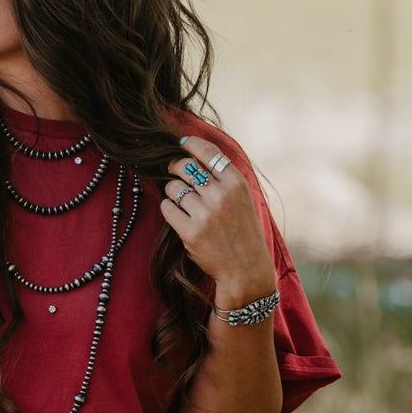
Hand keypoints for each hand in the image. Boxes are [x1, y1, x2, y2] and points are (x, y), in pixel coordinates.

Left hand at [159, 137, 277, 306]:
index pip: (207, 152)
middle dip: (175, 167)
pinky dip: (169, 208)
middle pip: (184, 167)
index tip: (181, 143)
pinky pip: (167, 208)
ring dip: (173, 192)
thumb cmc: (242, 231)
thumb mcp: (241, 198)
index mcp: (236, 183)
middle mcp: (221, 196)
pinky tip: (178, 214)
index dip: (190, 143)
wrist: (245, 269)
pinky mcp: (190, 232)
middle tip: (175, 173)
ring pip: (173, 187)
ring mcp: (205, 215)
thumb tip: (192, 153)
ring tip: (182, 201)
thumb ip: (222, 177)